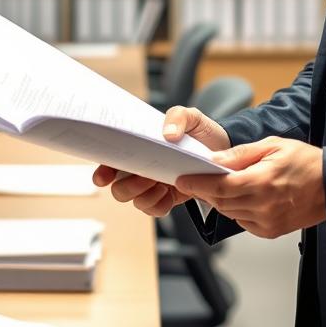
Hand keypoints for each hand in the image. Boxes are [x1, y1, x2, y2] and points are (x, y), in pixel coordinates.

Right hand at [92, 105, 230, 217]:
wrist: (223, 151)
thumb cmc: (200, 132)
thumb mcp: (191, 116)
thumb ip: (178, 116)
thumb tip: (168, 134)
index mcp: (137, 148)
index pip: (110, 162)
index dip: (101, 171)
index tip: (104, 177)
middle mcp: (140, 169)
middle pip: (118, 189)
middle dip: (128, 186)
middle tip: (147, 176)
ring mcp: (152, 187)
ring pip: (135, 201)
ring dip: (146, 195)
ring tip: (162, 183)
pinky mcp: (167, 199)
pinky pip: (154, 210)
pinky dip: (160, 204)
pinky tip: (171, 193)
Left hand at [174, 137, 325, 237]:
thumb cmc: (307, 162)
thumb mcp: (272, 146)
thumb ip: (240, 155)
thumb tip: (215, 160)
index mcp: (262, 182)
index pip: (219, 186)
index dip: (197, 184)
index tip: (183, 179)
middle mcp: (263, 206)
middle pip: (220, 201)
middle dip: (204, 191)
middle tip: (195, 180)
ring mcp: (267, 221)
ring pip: (229, 212)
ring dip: (219, 200)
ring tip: (218, 185)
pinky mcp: (271, 231)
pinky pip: (242, 221)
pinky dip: (235, 209)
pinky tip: (241, 197)